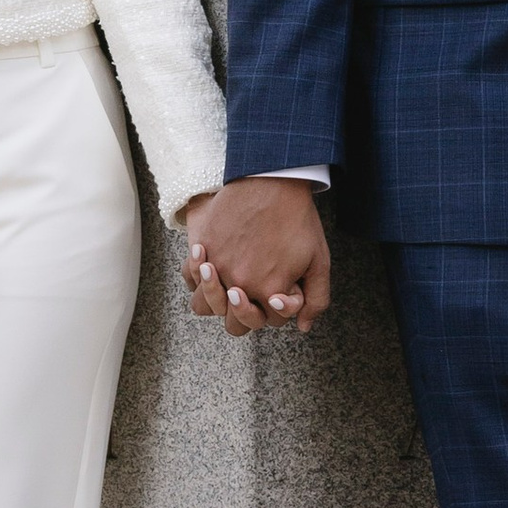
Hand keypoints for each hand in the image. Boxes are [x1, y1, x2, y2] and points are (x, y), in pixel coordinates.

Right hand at [183, 179, 331, 336]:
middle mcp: (238, 284)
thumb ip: (315, 299)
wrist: (273, 180)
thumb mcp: (319, 261)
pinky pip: (188, 277)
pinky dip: (196, 277)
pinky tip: (210, 266)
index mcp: (268, 291)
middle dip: (246, 314)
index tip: (280, 290)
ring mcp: (216, 267)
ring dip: (214, 301)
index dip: (275, 308)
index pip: (266, 322)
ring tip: (226, 283)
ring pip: (203, 306)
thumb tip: (302, 327)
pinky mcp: (202, 246)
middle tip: (253, 294)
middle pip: (234, 325)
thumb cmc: (298, 220)